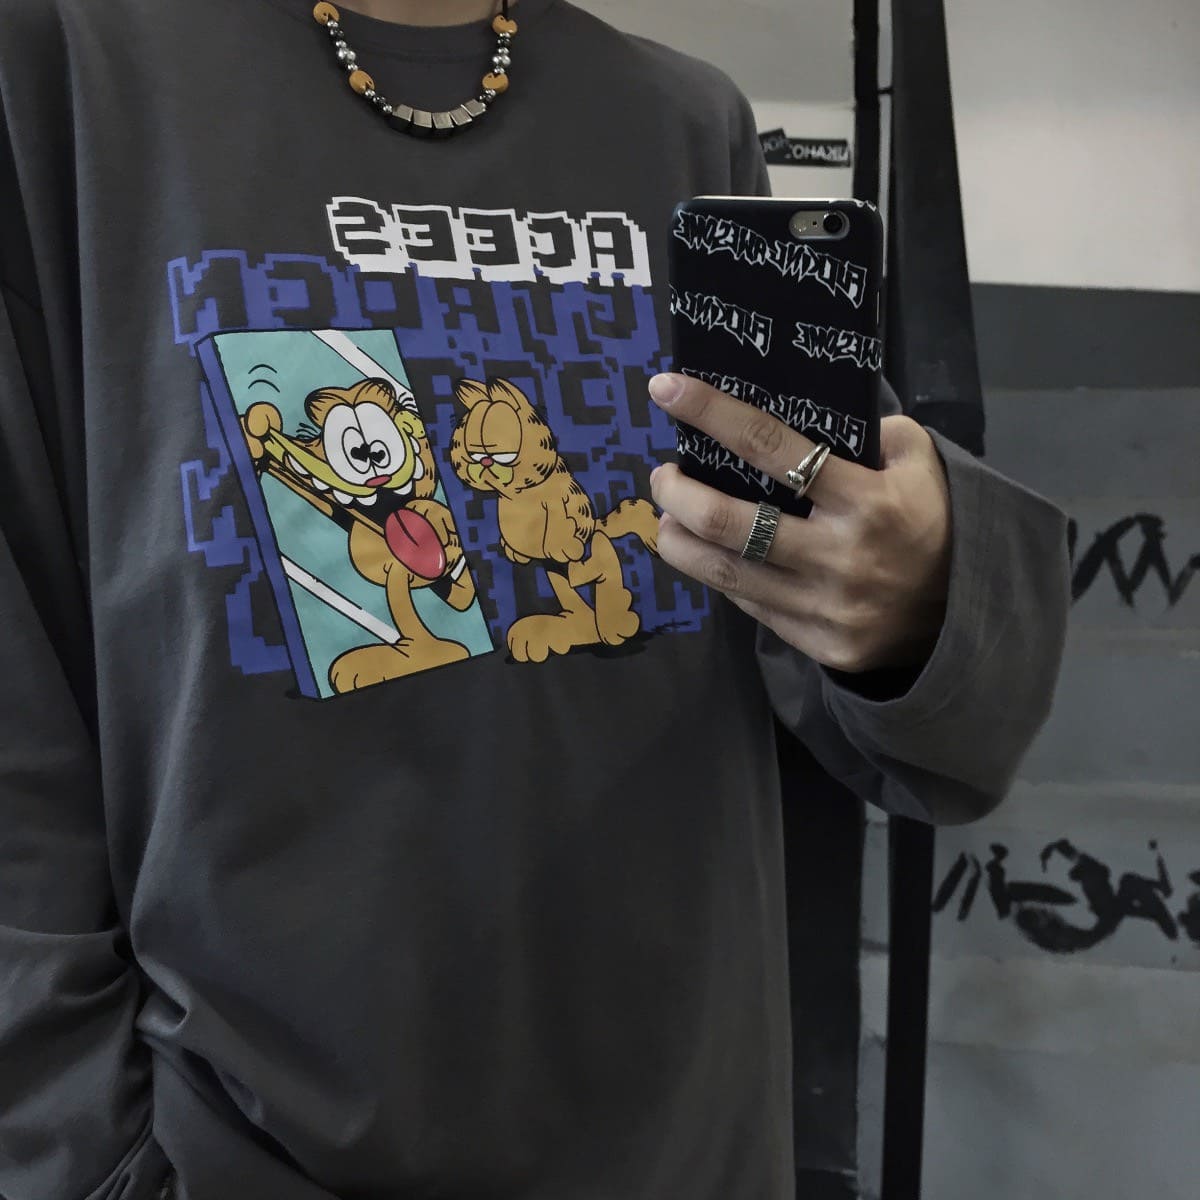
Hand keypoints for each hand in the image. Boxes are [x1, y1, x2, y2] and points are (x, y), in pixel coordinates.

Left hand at [648, 373, 951, 672]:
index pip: (773, 448)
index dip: (713, 414)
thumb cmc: (932, 521)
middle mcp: (839, 556)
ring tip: (667, 519)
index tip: (667, 388)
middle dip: (678, 493)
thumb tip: (802, 414)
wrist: (968, 616)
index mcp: (867, 500)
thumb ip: (869, 434)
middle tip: (663, 476)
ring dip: (679, 540)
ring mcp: (825, 607)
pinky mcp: (817, 644)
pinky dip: (720, 575)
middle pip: (728, 523)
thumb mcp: (918, 463)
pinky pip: (750, 605)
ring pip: (725, 573)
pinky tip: (708, 556)